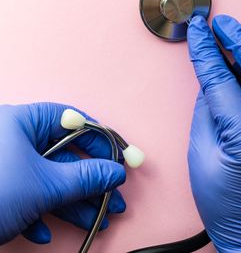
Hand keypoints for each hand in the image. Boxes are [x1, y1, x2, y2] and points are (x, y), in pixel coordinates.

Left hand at [0, 103, 125, 244]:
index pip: (70, 121)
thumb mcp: (42, 185)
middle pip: (62, 154)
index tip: (117, 157)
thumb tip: (115, 173)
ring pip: (47, 179)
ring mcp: (4, 166)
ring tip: (96, 219)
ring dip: (71, 202)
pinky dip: (38, 214)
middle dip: (89, 180)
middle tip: (112, 196)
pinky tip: (44, 232)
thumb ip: (84, 178)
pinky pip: (25, 196)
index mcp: (21, 122)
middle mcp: (12, 139)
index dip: (97, 138)